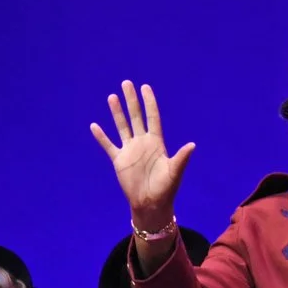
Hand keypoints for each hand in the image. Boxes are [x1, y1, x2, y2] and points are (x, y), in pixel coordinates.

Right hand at [91, 80, 194, 236]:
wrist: (150, 204)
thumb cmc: (165, 189)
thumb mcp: (175, 172)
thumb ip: (181, 158)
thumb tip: (192, 145)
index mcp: (156, 142)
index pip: (152, 117)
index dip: (149, 102)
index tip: (145, 87)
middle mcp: (142, 143)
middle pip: (136, 116)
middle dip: (131, 100)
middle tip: (126, 83)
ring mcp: (129, 150)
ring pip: (122, 126)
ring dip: (117, 113)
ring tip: (112, 97)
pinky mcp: (119, 161)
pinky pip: (108, 145)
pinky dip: (101, 136)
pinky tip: (94, 126)